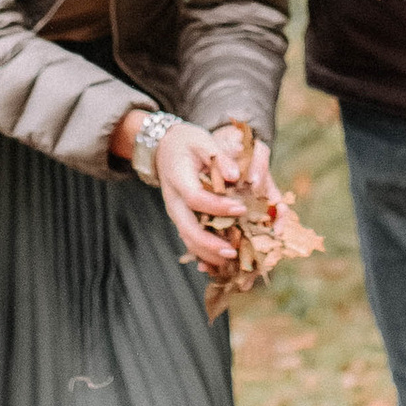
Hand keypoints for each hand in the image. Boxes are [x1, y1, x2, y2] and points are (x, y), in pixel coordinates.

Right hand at [111, 112, 255, 272]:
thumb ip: (219, 157)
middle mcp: (174, 201)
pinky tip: (220, 264)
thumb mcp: (202, 141)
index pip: (196, 198)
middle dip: (209, 244)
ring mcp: (176, 212)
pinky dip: (204, 254)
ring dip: (207, 254)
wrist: (164, 149)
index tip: (241, 209)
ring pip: (188, 239)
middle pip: (187, 228)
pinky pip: (190, 240)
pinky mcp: (181, 218)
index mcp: (178, 179)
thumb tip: (236, 175)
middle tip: (232, 252)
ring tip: (229, 261)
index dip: (218, 206)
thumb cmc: (187, 143)